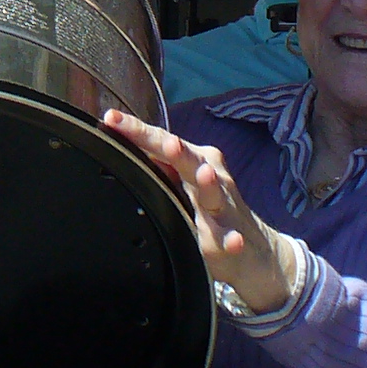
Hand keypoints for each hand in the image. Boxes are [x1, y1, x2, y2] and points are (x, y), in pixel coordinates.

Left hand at [101, 109, 292, 313]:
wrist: (254, 249)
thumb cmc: (210, 211)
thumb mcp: (182, 185)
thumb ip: (157, 168)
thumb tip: (119, 150)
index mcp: (193, 161)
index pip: (161, 141)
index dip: (138, 131)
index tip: (112, 119)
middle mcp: (212, 176)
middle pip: (189, 160)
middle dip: (176, 150)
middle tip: (167, 143)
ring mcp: (225, 207)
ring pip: (215, 194)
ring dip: (210, 184)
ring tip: (206, 174)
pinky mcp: (234, 238)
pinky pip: (233, 239)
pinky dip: (233, 239)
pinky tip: (234, 241)